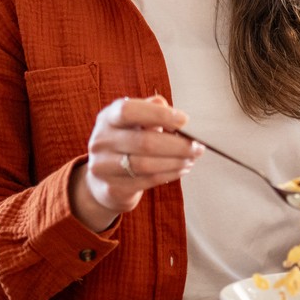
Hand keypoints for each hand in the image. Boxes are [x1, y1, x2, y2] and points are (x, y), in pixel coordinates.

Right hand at [69, 95, 203, 231]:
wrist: (103, 179)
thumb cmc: (128, 142)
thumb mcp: (135, 121)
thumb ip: (153, 111)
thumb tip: (178, 117)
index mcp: (108, 117)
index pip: (128, 111)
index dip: (158, 114)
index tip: (184, 120)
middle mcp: (101, 140)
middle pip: (143, 142)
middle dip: (177, 145)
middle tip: (198, 147)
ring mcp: (103, 166)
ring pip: (146, 165)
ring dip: (176, 162)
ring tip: (191, 158)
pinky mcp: (113, 187)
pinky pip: (147, 181)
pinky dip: (169, 174)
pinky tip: (181, 169)